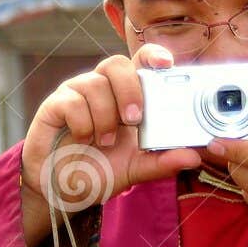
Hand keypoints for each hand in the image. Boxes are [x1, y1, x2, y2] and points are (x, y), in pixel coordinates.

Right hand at [18, 44, 204, 246]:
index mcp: (124, 95)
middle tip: (134, 119)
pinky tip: (82, 138)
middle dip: (129, 89)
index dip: (153, 55)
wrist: (61, 191)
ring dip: (104, 117)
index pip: (139, 61)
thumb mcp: (135, 169)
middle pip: (116, 63)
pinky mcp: (54, 105)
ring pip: (94, 84)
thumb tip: (193, 158)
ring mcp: (76, 94)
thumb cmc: (98, 171)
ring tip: (104, 141)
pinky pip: (71, 101)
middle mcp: (101, 88)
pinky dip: (82, 123)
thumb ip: (162, 162)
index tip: (166, 64)